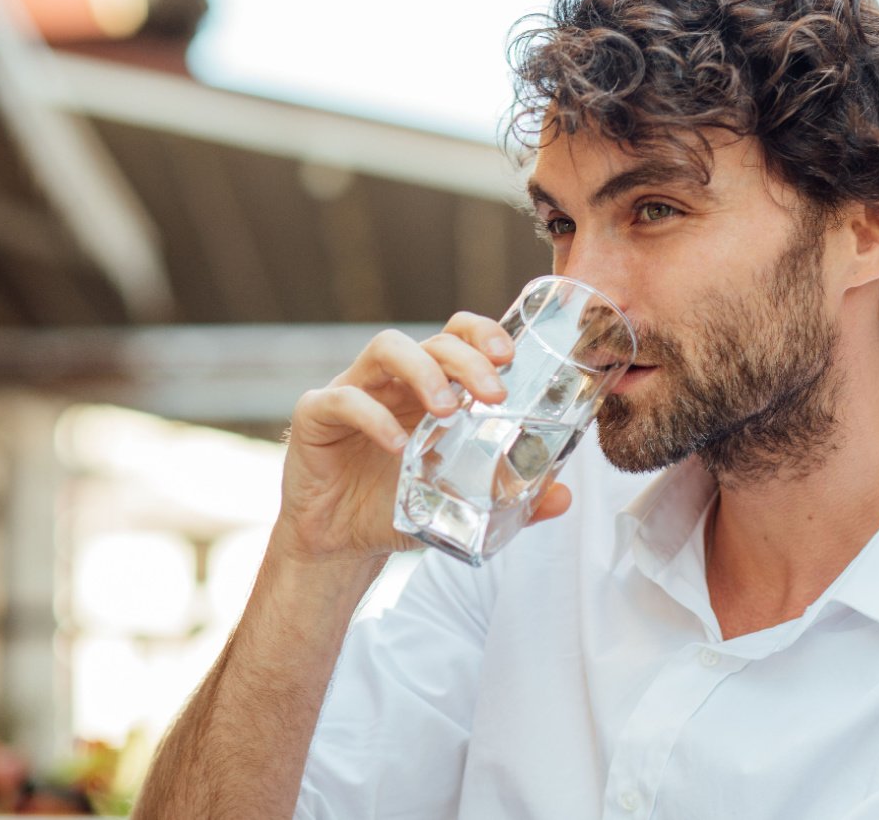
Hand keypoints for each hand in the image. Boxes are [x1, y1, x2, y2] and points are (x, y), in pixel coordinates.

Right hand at [273, 312, 573, 564]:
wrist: (338, 545)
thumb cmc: (396, 509)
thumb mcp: (460, 505)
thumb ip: (510, 499)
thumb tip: (563, 498)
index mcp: (428, 389)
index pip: (457, 335)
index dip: (483, 333)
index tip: (510, 357)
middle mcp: (392, 381)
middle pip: (432, 339)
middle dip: (467, 358)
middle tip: (494, 392)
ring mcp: (353, 391)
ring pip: (387, 348)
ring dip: (424, 371)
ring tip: (447, 410)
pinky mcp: (316, 415)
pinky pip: (343, 399)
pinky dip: (372, 417)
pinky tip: (396, 445)